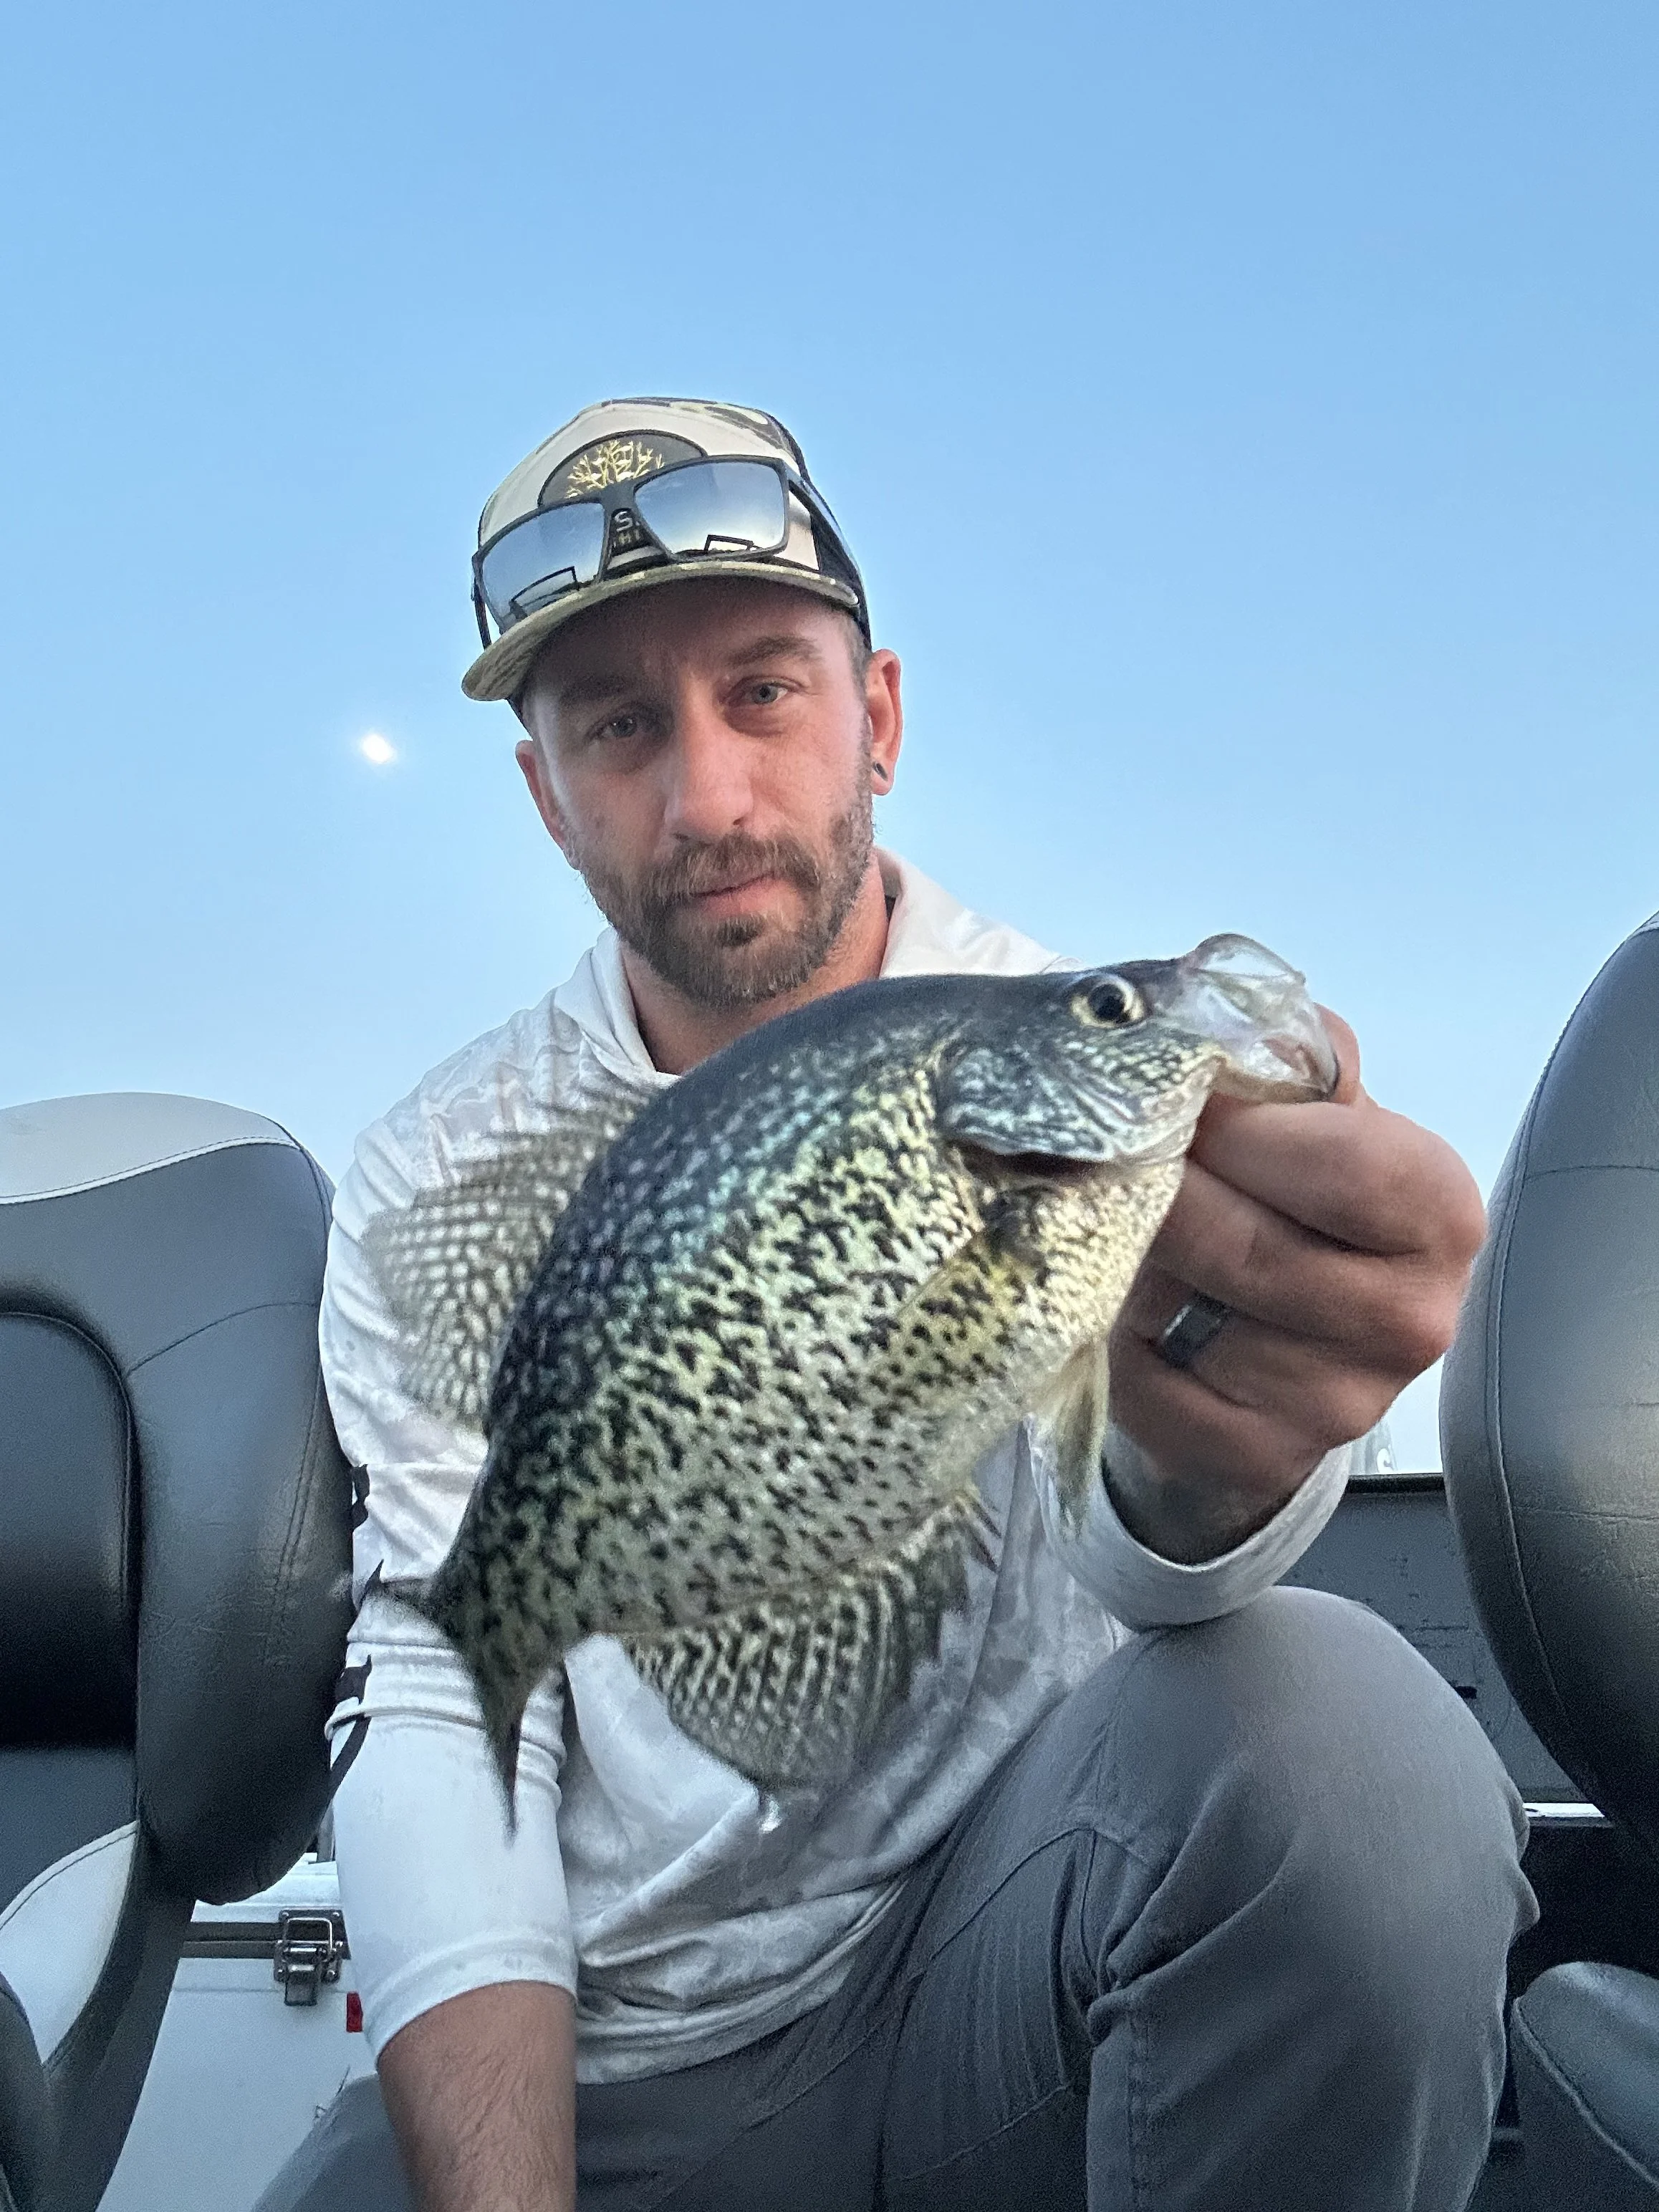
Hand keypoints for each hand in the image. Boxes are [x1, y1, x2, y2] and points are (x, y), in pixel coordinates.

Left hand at [1106, 1012, 1485, 1562]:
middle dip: (1156, 1190)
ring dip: (1124, 1262)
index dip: (1240, 1130)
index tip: (1172, 1101)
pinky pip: (1153, 1389)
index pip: (1343, 1165)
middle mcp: (1411, 1319)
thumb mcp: (1307, 1106)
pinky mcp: (1260, 1458)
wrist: (1277, 1325)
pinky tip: (1114, 1301)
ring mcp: (1341, 1404)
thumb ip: (1285, 1052)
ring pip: (1188, 1315)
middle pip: (1247, 1245)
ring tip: (1103, 1221)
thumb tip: (1217, 1024)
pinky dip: (1111, 1339)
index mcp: (1437, 1213)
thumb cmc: (1287, 1188)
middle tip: (1096, 1152)